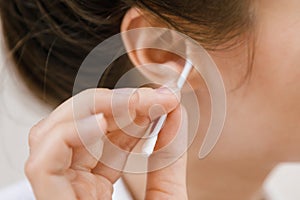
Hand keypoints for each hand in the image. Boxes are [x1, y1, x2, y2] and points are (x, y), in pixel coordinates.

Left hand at [25, 87, 187, 199]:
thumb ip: (168, 165)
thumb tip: (174, 116)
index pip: (45, 164)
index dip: (73, 132)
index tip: (112, 119)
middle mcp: (65, 197)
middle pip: (62, 136)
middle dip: (109, 109)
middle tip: (151, 100)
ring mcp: (75, 189)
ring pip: (79, 134)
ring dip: (118, 113)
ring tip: (153, 106)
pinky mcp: (89, 184)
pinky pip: (97, 147)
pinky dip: (119, 129)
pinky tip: (141, 121)